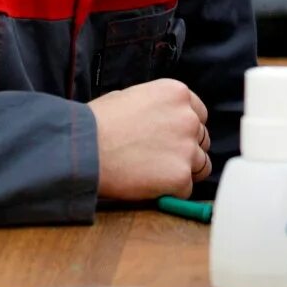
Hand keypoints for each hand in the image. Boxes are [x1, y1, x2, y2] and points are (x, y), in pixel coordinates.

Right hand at [88, 79, 212, 199]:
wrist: (84, 149)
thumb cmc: (96, 123)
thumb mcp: (129, 97)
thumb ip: (155, 106)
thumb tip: (159, 119)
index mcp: (176, 94)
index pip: (199, 114)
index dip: (184, 129)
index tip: (171, 139)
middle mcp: (188, 118)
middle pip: (201, 140)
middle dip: (185, 150)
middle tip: (160, 159)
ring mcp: (186, 148)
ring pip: (200, 165)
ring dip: (183, 171)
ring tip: (156, 175)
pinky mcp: (180, 176)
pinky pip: (186, 189)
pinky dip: (171, 192)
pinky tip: (149, 186)